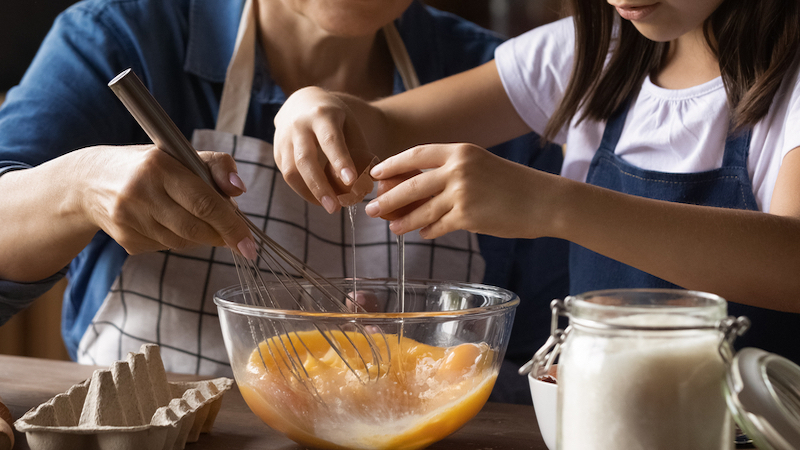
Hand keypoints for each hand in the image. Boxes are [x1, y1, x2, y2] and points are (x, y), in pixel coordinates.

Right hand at [75, 144, 256, 257]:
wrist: (89, 182)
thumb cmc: (148, 166)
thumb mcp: (180, 154)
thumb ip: (216, 166)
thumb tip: (239, 190)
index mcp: (159, 167)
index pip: (205, 203)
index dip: (231, 226)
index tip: (250, 244)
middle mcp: (140, 193)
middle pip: (196, 228)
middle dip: (220, 235)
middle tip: (234, 236)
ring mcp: (129, 220)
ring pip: (183, 241)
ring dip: (200, 235)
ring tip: (195, 217)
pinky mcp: (126, 240)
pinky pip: (166, 247)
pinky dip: (178, 239)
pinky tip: (168, 222)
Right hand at [274, 86, 376, 212]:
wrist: (302, 102)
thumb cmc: (333, 117)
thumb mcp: (350, 124)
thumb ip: (359, 149)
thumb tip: (369, 181)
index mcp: (321, 115)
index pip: (330, 140)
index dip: (340, 161)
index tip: (351, 181)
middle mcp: (298, 125)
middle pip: (305, 159)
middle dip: (320, 186)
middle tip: (335, 208)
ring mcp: (283, 139)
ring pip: (291, 171)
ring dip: (310, 193)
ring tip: (330, 206)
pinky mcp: (277, 152)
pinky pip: (288, 176)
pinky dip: (303, 190)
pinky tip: (319, 198)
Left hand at [364, 143, 560, 239]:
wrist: (544, 200)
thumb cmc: (513, 184)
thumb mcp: (480, 166)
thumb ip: (450, 172)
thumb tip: (415, 189)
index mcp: (460, 151)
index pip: (416, 154)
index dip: (392, 164)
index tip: (376, 174)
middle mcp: (458, 169)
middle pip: (411, 185)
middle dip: (388, 198)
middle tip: (371, 208)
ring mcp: (462, 193)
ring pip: (421, 210)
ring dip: (403, 220)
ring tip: (392, 227)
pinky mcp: (468, 217)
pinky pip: (438, 226)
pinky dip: (427, 231)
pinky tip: (422, 234)